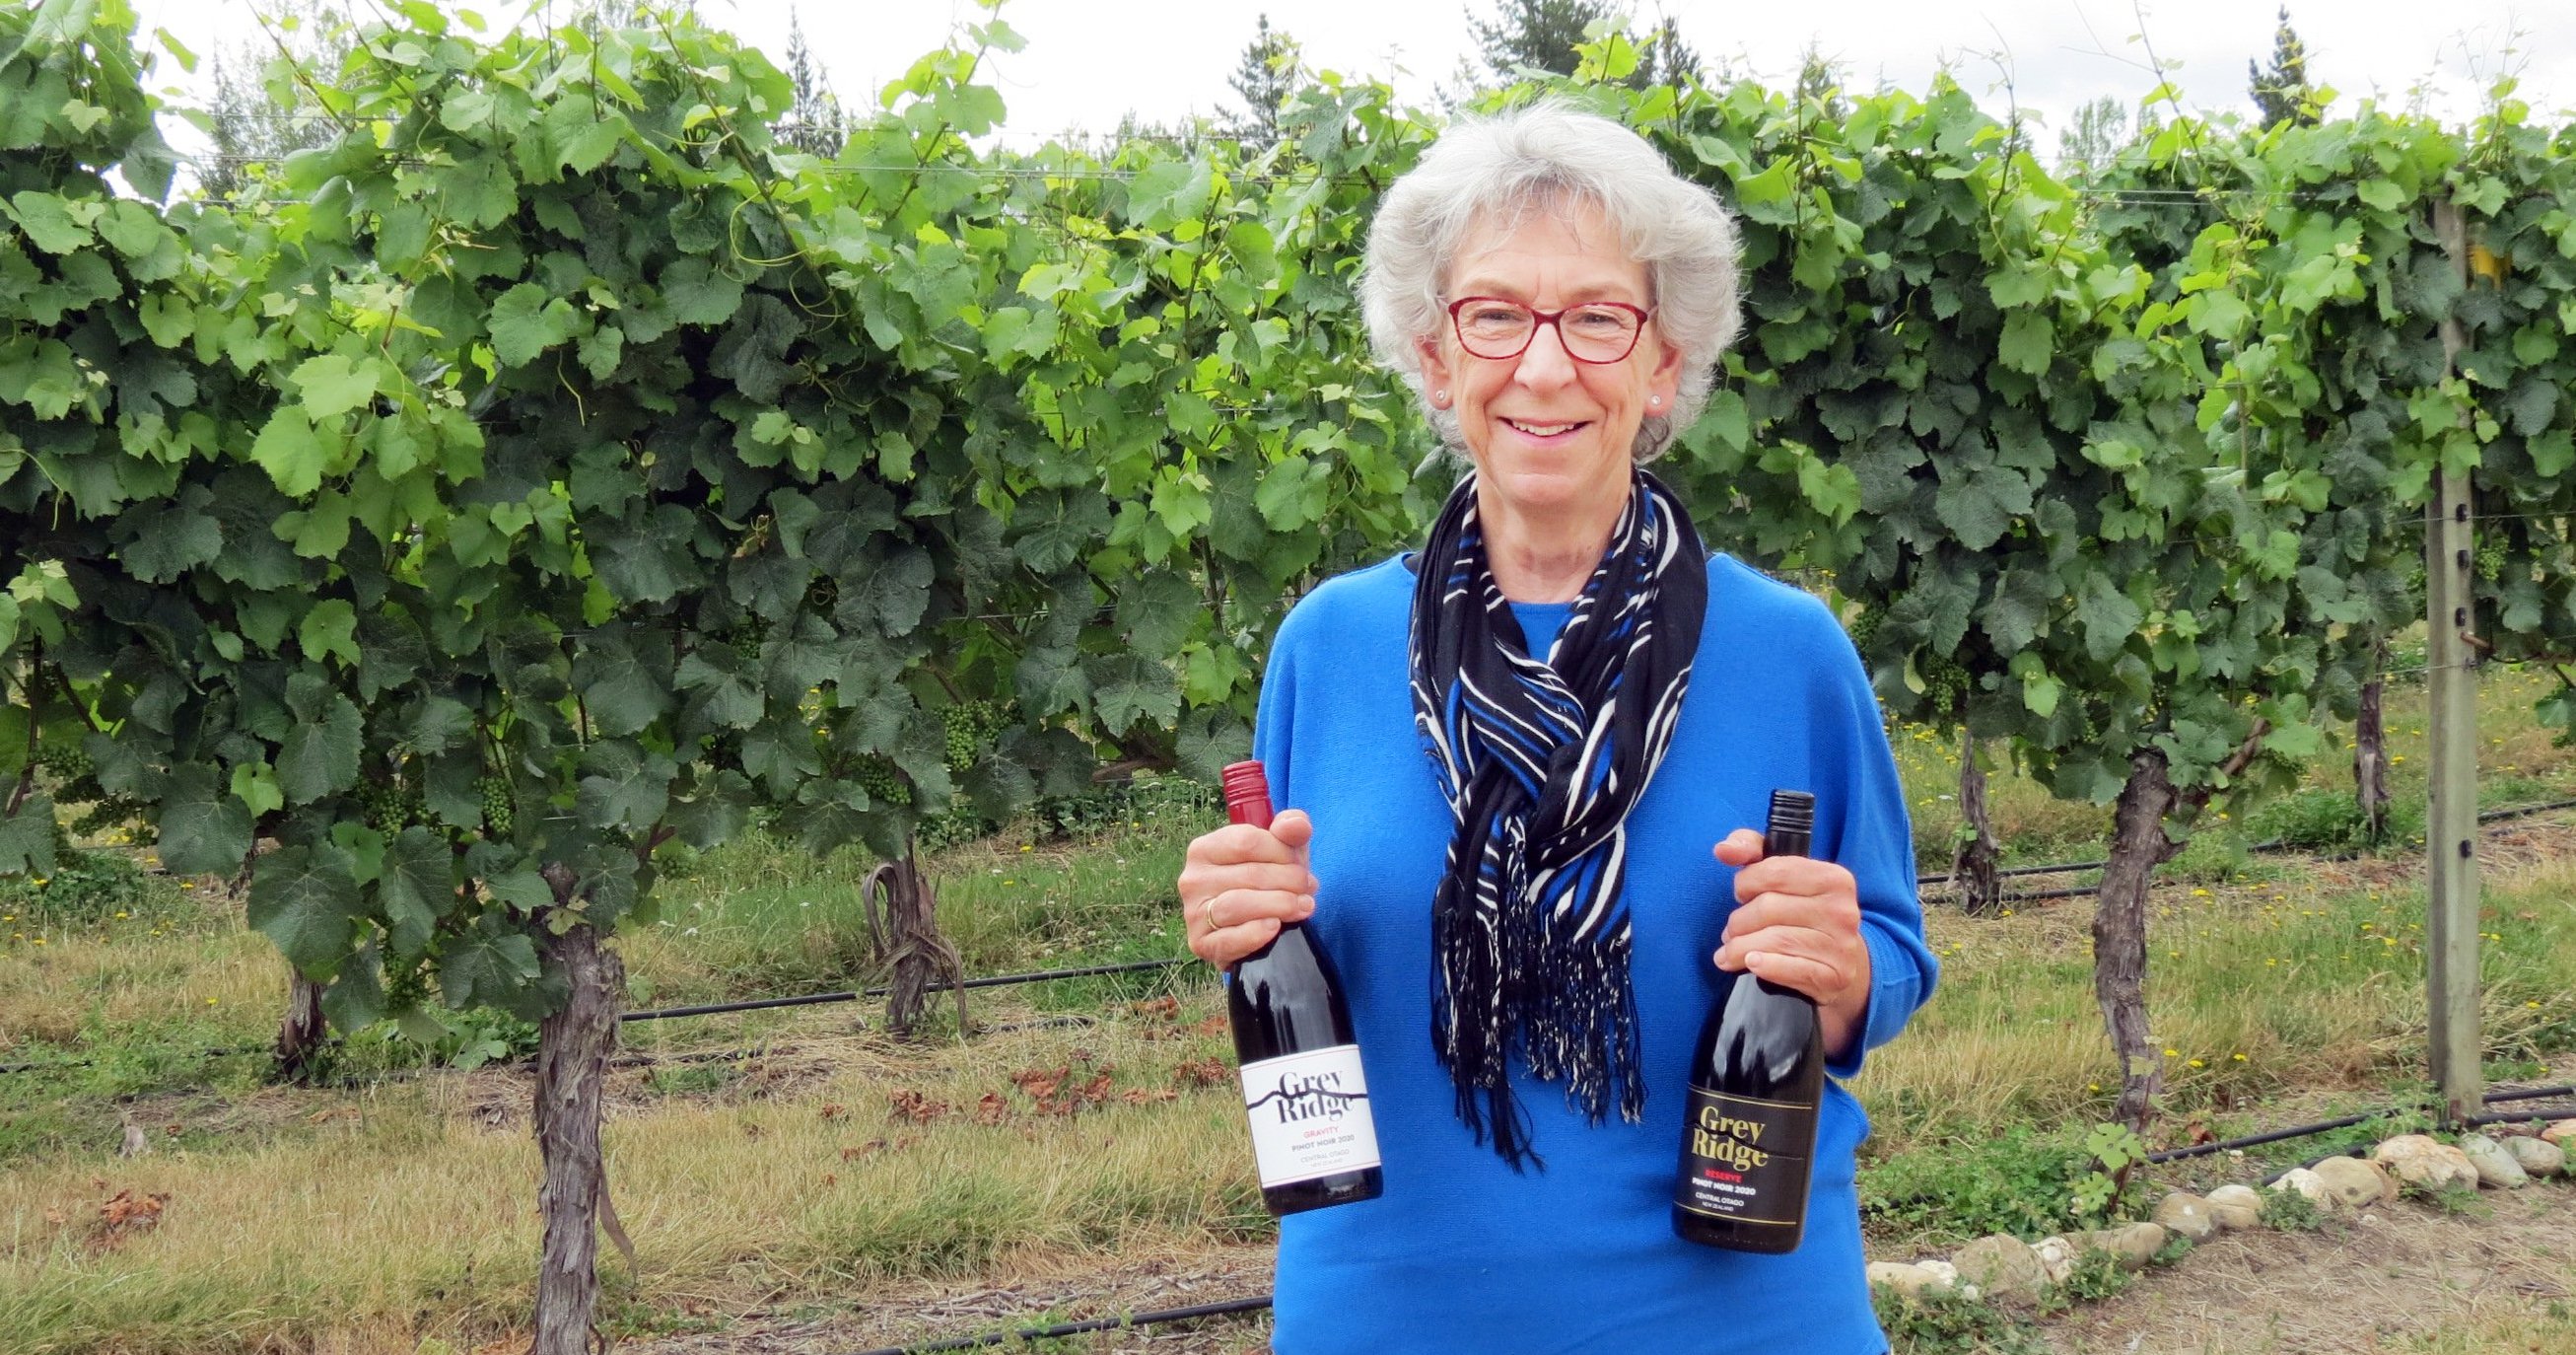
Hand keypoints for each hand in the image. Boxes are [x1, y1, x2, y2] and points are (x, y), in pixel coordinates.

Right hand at [1178, 809, 1316, 969]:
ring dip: (1280, 905)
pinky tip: (1275, 926)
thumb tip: (1296, 825)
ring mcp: (1193, 914)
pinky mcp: (1201, 944)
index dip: (1282, 852)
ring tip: (1303, 906)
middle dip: (1290, 881)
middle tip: (1309, 888)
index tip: (1299, 863)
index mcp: (1204, 849)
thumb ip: (1291, 829)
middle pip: (1249, 874)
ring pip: (1238, 904)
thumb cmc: (1269, 880)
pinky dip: (1256, 933)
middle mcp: (1192, 879)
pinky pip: (1228, 939)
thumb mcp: (1282, 850)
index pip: (1246, 841)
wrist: (1257, 928)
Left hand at [1711, 828, 1869, 1035]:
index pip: (1774, 872)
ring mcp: (1841, 945)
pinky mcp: (1833, 976)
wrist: (1840, 960)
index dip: (1746, 883)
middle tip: (1732, 931)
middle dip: (1739, 921)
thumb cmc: (1803, 910)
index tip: (1742, 894)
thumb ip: (1751, 849)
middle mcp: (1842, 910)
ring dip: (1740, 947)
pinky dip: (1763, 966)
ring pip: (1774, 940)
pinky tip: (1751, 963)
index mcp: (1834, 878)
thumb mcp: (1783, 873)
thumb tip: (1723, 850)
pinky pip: (1788, 969)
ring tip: (1730, 952)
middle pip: (1769, 908)